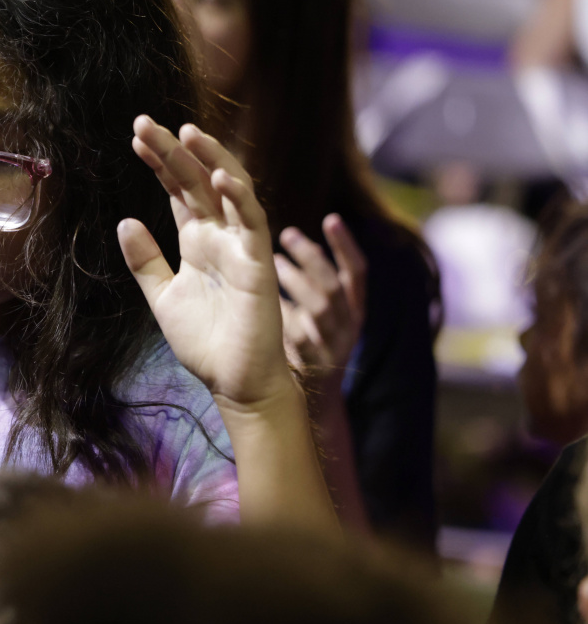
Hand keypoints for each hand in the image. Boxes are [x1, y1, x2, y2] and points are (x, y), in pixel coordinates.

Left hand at [118, 116, 297, 415]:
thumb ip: (145, 261)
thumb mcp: (163, 297)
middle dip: (174, 150)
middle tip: (144, 121)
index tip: (136, 139)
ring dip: (210, 158)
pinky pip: (251, 221)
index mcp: (198, 240)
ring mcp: (241, 245)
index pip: (179, 191)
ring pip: (229, 189)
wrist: (234, 382)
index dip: (160, 163)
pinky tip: (218, 175)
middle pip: (197, 181)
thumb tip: (125, 221)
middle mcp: (221, 235)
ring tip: (186, 131)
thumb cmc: (205, 342)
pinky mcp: (258, 263)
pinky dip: (238, 196)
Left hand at [275, 215, 366, 385]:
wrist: (307, 405)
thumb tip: (293, 240)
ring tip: (274, 262)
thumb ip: (311, 284)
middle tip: (286, 233)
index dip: (346, 246)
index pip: (358, 273)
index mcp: (354, 311)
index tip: (331, 218)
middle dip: (313, 257)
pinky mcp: (314, 365)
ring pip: (320, 308)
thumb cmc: (305, 348)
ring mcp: (333, 347)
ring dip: (296, 281)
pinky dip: (284, 315)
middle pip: (336, 286)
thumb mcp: (316, 315)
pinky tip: (265, 300)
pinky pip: (299, 336)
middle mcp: (349, 327)